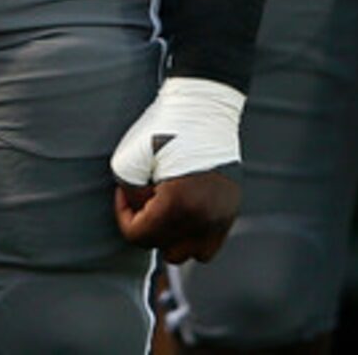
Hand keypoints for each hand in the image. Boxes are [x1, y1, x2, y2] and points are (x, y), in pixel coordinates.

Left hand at [109, 76, 245, 263]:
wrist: (203, 105)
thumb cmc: (164, 127)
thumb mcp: (130, 158)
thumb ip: (130, 196)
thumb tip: (144, 215)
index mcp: (178, 205)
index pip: (140, 237)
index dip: (125, 217)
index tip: (125, 192)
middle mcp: (204, 216)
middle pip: (165, 248)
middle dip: (150, 227)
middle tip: (146, 197)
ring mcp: (222, 214)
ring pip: (192, 252)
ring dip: (174, 237)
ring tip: (166, 207)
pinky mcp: (232, 207)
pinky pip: (211, 241)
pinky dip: (195, 233)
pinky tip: (184, 208)